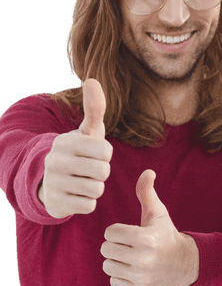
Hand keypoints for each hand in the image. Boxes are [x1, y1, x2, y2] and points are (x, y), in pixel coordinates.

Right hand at [39, 78, 112, 217]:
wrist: (51, 181)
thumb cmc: (79, 152)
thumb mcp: (87, 132)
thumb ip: (94, 108)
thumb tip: (93, 80)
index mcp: (65, 142)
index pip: (105, 151)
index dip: (105, 155)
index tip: (95, 154)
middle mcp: (55, 161)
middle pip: (103, 171)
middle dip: (102, 172)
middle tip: (90, 169)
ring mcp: (54, 183)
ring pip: (97, 189)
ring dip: (96, 187)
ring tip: (84, 181)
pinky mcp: (56, 203)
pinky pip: (89, 205)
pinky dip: (88, 202)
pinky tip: (78, 195)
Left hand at [101, 170, 199, 285]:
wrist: (187, 264)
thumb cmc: (166, 235)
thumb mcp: (159, 214)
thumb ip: (147, 193)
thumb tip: (147, 171)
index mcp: (146, 239)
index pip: (110, 232)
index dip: (119, 231)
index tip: (132, 233)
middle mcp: (144, 260)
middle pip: (106, 250)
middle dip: (116, 246)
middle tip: (130, 246)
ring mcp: (142, 278)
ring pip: (108, 266)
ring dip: (117, 261)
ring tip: (132, 258)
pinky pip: (114, 281)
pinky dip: (122, 277)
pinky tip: (135, 271)